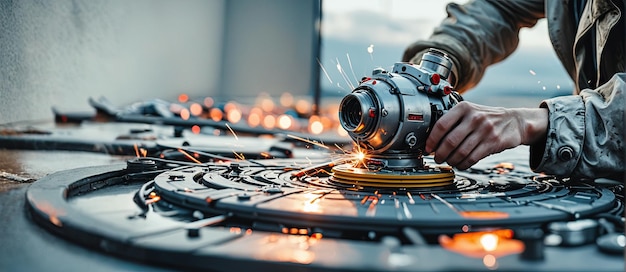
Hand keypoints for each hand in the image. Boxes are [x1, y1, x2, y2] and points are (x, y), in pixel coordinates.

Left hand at [425, 101, 547, 169]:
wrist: (514, 121)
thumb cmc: (486, 117)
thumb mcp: (469, 112)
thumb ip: (453, 121)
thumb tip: (431, 139)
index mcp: (464, 108)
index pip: (442, 125)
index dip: (432, 140)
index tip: (428, 148)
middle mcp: (474, 117)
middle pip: (450, 141)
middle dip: (440, 154)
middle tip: (437, 158)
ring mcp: (485, 130)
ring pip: (461, 152)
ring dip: (451, 161)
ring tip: (448, 162)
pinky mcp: (493, 142)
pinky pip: (472, 158)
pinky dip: (463, 164)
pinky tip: (460, 164)